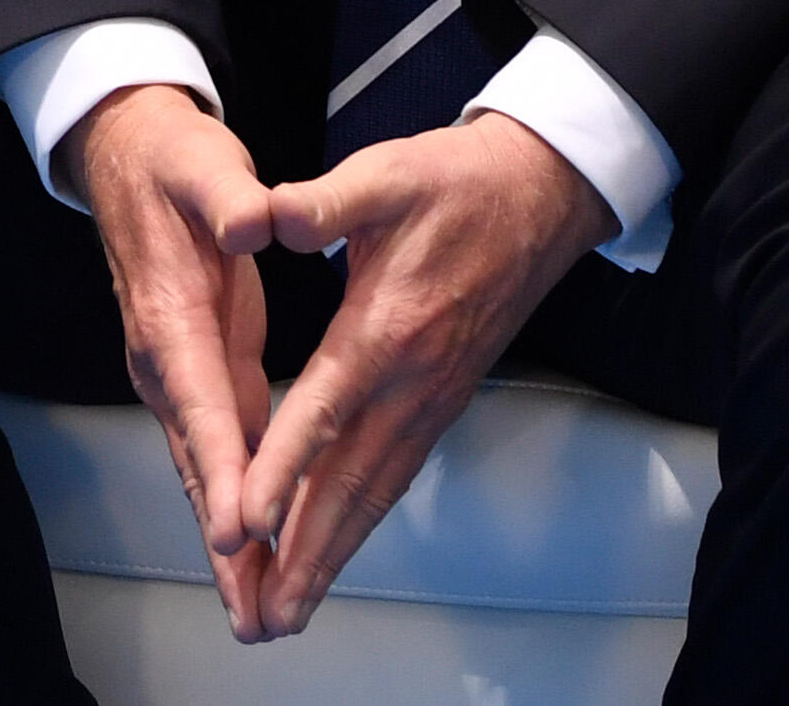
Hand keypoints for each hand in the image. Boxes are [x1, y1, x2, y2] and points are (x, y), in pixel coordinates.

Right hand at [70, 83, 285, 634]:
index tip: (238, 527)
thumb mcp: (205, 164)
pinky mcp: (195, 374)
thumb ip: (230, 196)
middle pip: (196, 462)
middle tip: (251, 608)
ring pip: (203, 469)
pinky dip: (232, 504)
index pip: (202, 401)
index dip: (221, 466)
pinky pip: (215, 451)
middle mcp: (164, 358)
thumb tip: (254, 222)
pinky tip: (254, 549)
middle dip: (223, 540)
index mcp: (171, 312)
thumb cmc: (173, 163)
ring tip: (255, 606)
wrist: (128, 157)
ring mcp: (175, 372)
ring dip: (227, 542)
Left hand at [222, 114, 616, 636]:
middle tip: (268, 613)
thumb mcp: (383, 175)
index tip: (248, 520)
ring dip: (333, 552)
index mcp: (387, 328)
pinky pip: (395, 475)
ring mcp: (431, 397)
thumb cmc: (456, 183)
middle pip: (351, 482)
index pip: (323, 412)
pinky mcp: (441, 400)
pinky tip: (336, 546)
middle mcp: (411, 380)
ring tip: (293, 606)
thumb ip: (321, 202)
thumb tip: (263, 214)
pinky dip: (361, 520)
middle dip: (306, 550)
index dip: (283, 468)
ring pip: (376, 491)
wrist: (539, 196)